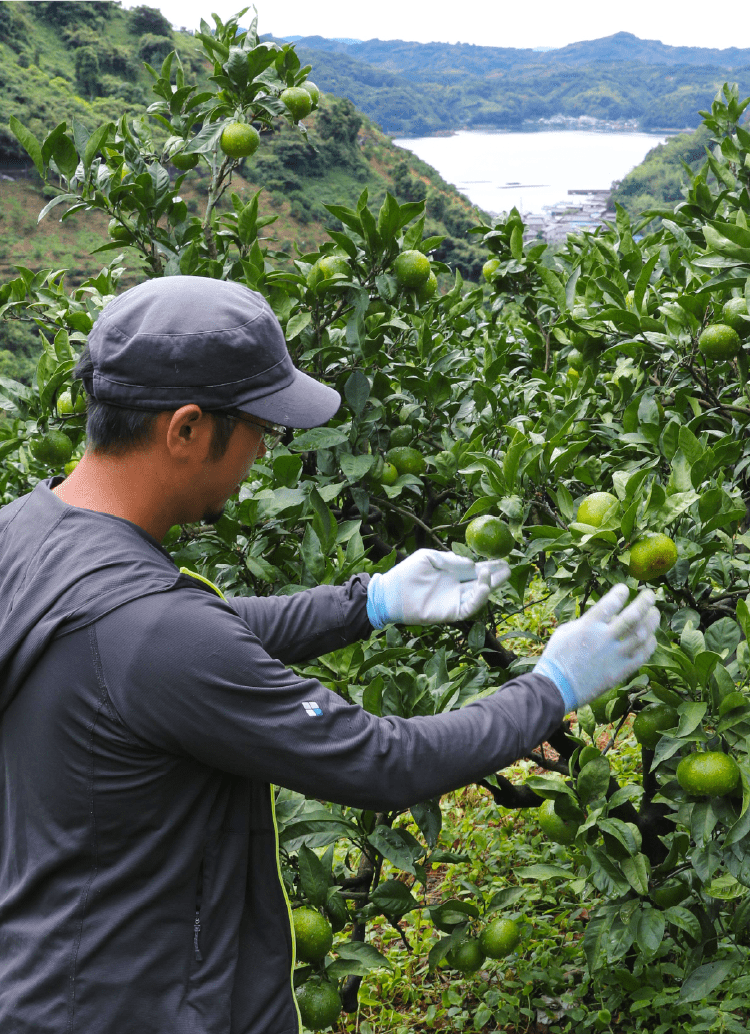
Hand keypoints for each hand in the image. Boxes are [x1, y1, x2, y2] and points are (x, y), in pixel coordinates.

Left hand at [367, 548, 509, 627]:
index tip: (502, 559)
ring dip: (490, 586)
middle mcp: (456, 588)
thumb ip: (449, 559)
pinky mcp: (450, 613)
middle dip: (496, 576)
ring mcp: (454, 601)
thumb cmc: (407, 573)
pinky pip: (469, 608)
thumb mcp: (428, 557)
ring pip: (478, 595)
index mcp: (452, 574)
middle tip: (508, 567)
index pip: (475, 570)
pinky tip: (484, 587)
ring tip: (497, 573)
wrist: (391, 592)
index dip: (489, 566)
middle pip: (481, 583)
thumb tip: (470, 564)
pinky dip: (479, 599)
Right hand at [533, 584, 659, 712]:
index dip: (620, 593)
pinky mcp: (620, 671)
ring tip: (655, 613)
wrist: (557, 687)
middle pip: (632, 616)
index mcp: (588, 626)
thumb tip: (605, 617)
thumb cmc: (557, 657)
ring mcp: (615, 656)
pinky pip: (642, 655)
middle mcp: (604, 638)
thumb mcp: (566, 631)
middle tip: (651, 595)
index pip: (610, 603)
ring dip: (652, 621)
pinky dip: (650, 644)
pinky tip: (651, 637)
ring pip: (642, 634)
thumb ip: (586, 621)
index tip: (624, 589)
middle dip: (645, 602)